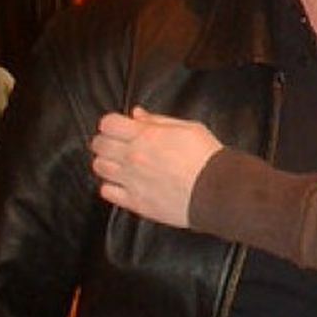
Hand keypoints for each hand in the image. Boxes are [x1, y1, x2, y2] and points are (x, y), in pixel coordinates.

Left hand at [90, 106, 223, 227]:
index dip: (112, 123)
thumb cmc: (208, 158)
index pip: (108, 123)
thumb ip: (159, 120)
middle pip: (99, 144)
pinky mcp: (135, 201)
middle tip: (119, 144)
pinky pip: (106, 192)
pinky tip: (124, 183)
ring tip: (121, 163)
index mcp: (146, 136)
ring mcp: (132, 180)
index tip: (120, 127)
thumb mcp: (189, 128)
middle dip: (107, 141)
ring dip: (107, 162)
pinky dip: (111, 186)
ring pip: (99, 167)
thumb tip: (137, 114)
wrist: (218, 191)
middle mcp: (133, 157)